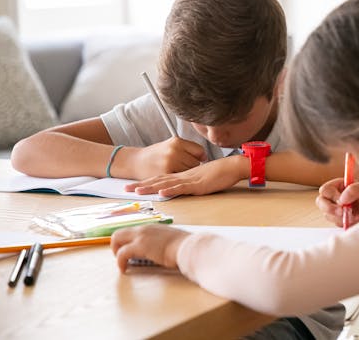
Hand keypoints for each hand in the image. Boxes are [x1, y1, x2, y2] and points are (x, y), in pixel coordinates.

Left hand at [111, 224, 189, 272]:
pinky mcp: (140, 246)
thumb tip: (165, 250)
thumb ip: (164, 243)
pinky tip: (124, 269)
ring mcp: (141, 236)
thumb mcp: (172, 241)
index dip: (127, 242)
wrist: (188, 247)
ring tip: (122, 263)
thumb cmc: (185, 246)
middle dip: (116, 246)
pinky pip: (122, 253)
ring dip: (116, 252)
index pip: (132, 231)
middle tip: (120, 257)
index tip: (129, 252)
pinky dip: (120, 262)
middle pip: (119, 232)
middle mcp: (144, 229)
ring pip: (116, 239)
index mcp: (153, 227)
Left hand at [125, 155, 246, 196]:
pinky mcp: (198, 184)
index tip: (134, 186)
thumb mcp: (203, 179)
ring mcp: (190, 179)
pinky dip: (171, 190)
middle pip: (159, 180)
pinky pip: (182, 187)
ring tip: (137, 191)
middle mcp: (183, 176)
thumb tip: (186, 187)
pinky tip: (162, 192)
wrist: (233, 166)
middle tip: (125, 189)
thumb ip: (193, 182)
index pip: (161, 178)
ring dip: (151, 187)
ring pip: (167, 183)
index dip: (147, 182)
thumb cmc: (221, 172)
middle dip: (142, 185)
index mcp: (184, 175)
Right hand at [126, 137, 207, 178]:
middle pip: (195, 162)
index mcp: (177, 141)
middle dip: (192, 166)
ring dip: (186, 174)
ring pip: (189, 172)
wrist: (135, 161)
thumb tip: (204, 156)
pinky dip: (179, 180)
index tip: (198, 160)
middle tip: (183, 167)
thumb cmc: (155, 154)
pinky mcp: (166, 173)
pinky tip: (175, 178)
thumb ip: (186, 149)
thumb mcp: (170, 145)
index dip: (200, 157)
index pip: (199, 150)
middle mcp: (174, 150)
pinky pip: (180, 179)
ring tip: (177, 171)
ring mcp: (170, 162)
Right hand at [315, 177, 358, 226]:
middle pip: (320, 202)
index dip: (331, 195)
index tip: (342, 201)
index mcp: (339, 186)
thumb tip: (341, 199)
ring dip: (340, 217)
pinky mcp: (338, 219)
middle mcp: (335, 196)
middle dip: (330, 208)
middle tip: (342, 212)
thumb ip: (354, 189)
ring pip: (327, 214)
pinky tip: (354, 220)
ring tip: (355, 215)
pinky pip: (335, 222)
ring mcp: (335, 209)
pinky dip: (344, 222)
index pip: (325, 189)